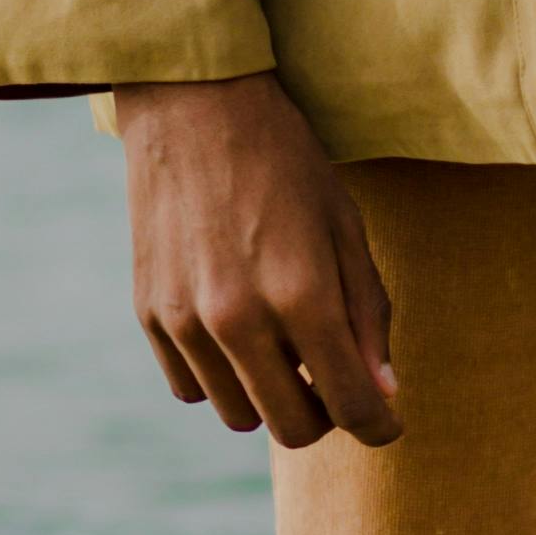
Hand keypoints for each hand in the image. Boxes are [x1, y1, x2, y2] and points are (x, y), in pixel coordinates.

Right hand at [114, 76, 400, 451]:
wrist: (193, 105)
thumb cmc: (285, 161)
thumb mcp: (345, 227)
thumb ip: (366, 315)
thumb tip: (382, 393)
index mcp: (301, 294)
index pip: (351, 405)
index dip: (379, 426)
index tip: (386, 423)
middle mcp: (238, 318)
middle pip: (292, 428)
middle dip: (325, 415)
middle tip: (335, 381)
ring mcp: (185, 320)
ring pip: (238, 416)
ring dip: (269, 397)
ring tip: (283, 347)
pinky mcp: (149, 314)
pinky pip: (190, 387)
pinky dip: (220, 377)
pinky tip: (236, 330)